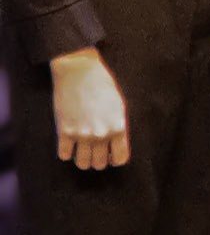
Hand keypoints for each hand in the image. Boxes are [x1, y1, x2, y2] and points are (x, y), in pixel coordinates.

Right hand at [50, 47, 128, 169]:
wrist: (80, 71)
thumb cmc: (102, 86)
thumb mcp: (118, 107)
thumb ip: (118, 128)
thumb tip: (114, 147)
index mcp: (118, 128)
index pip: (120, 158)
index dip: (115, 159)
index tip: (110, 155)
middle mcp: (101, 134)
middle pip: (100, 163)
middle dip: (98, 160)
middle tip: (94, 152)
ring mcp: (82, 134)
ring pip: (82, 163)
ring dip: (82, 160)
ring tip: (82, 152)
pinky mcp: (64, 130)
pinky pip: (64, 155)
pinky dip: (66, 153)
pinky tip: (68, 145)